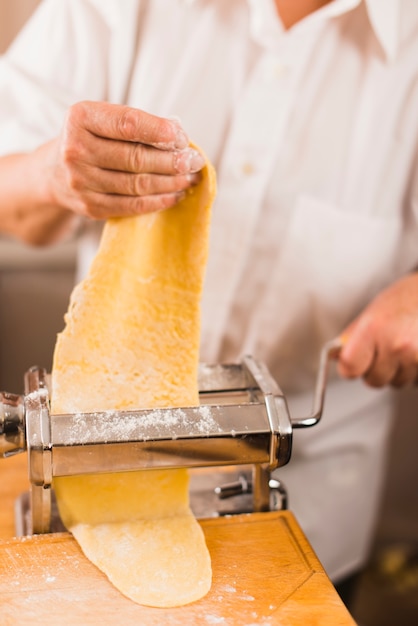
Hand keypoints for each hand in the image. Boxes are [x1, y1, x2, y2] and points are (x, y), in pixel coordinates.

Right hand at [43, 101, 204, 218]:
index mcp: (80, 118)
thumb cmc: (91, 141)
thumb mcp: (104, 121)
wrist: (54, 174)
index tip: (183, 138)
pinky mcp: (90, 206)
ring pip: (137, 184)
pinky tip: (175, 195)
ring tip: (189, 178)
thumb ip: (138, 124)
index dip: (160, 131)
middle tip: (195, 161)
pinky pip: (132, 205)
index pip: (128, 123)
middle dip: (172, 160)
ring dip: (170, 182)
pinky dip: (158, 201)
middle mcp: (76, 149)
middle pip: (136, 157)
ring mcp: (81, 181)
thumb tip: (179, 135)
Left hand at [337, 272, 417, 387]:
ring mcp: (416, 356)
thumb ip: (352, 336)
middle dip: (375, 370)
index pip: (350, 367)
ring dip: (397, 371)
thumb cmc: (404, 299)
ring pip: (397, 383)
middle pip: (374, 380)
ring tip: (403, 348)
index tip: (352, 364)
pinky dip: (413, 371)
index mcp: (373, 329)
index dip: (349, 367)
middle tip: (383, 351)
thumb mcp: (371, 312)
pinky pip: (414, 381)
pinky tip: (414, 352)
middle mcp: (396, 345)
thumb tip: (334, 357)